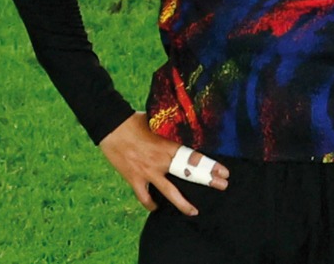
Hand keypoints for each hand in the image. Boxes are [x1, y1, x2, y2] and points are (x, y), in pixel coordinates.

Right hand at [98, 112, 228, 215]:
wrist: (109, 125)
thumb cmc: (132, 120)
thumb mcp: (155, 122)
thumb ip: (168, 131)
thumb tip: (180, 130)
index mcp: (167, 145)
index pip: (193, 158)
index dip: (210, 165)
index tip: (224, 171)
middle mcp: (160, 161)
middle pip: (188, 174)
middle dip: (207, 181)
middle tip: (223, 185)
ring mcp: (147, 172)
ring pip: (169, 193)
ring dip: (183, 204)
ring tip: (194, 212)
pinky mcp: (134, 179)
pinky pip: (145, 197)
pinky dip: (151, 203)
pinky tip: (156, 207)